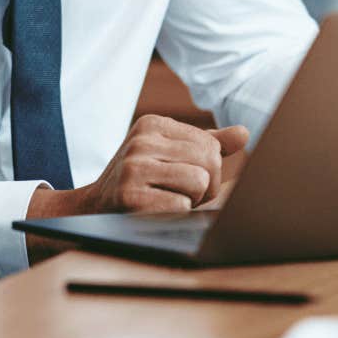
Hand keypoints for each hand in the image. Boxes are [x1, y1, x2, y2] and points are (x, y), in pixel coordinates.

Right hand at [27, 115, 248, 219]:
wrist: (93, 208)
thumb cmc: (141, 180)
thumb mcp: (168, 153)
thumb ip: (207, 143)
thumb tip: (244, 133)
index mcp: (153, 123)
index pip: (211, 144)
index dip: (209, 169)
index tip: (185, 177)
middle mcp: (142, 140)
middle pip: (210, 162)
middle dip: (205, 187)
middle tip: (182, 194)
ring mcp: (133, 167)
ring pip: (199, 183)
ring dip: (192, 201)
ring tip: (169, 200)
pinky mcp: (130, 196)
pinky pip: (181, 206)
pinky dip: (176, 215)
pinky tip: (156, 211)